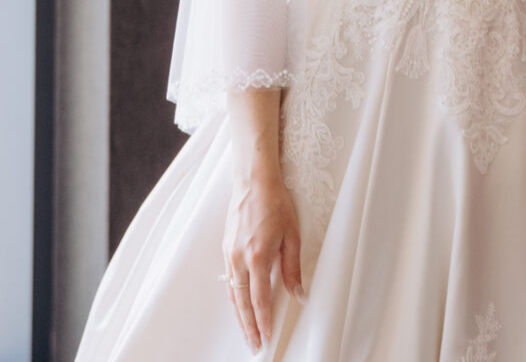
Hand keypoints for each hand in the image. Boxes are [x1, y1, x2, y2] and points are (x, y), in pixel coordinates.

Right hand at [222, 171, 303, 349]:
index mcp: (258, 256)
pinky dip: (233, 297)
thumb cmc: (275, 203)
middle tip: (254, 344)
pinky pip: (228, 280)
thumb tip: (298, 294)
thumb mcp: (292, 236)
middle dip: (248, 326)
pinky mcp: (226, 248)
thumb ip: (293, 268)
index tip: (266, 336)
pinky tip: (238, 304)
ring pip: (232, 293)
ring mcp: (229, 254)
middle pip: (242, 302)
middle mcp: (239, 258)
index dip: (263, 321)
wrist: (253, 182)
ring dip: (239, 315)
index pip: (259, 299)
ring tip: (246, 331)